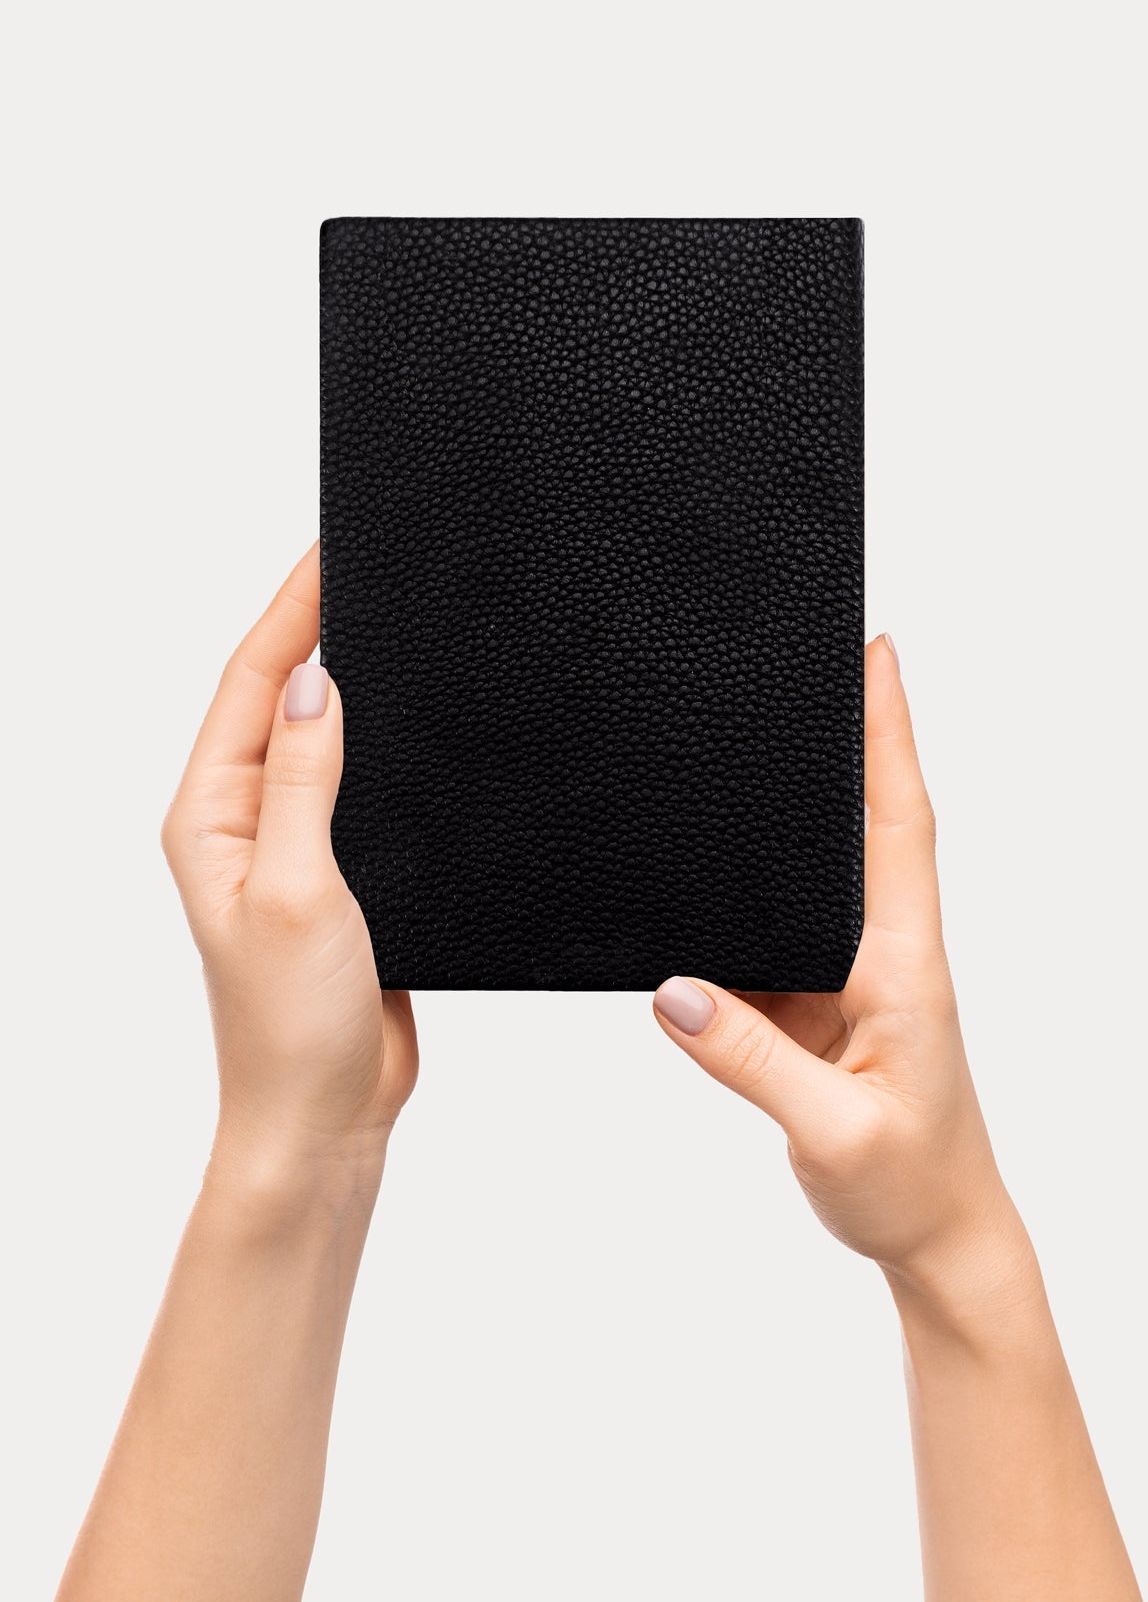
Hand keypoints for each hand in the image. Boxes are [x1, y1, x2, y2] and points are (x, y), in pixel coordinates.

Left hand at [161, 546, 416, 1187]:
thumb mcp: (296, 891)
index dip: (291, 610)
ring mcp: (292, 846)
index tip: (330, 550)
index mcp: (211, 816)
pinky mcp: (340, 873)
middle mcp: (244, 822)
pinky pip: (358, 785)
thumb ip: (304, 782)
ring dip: (353, 681)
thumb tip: (312, 682)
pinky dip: (383, 744)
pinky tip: (416, 724)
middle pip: (279, 697)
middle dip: (317, 626)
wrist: (324, 1117)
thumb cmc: (289, 1027)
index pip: (250, 684)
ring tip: (391, 619)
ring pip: (321, 737)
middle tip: (366, 564)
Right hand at [652, 634, 1028, 1306]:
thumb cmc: (910, 1185)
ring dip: (784, 813)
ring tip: (738, 744)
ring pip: (804, 876)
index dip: (890, 736)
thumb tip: (672, 988)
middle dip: (843, 738)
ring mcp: (843, 975)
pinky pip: (764, 934)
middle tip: (806, 661)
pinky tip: (698, 873)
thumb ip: (751, 1061)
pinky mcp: (808, 1004)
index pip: (899, 826)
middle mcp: (876, 951)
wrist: (937, 1237)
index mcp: (902, 963)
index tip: (878, 655)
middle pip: (860, 823)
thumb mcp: (833, 1131)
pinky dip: (734, 898)